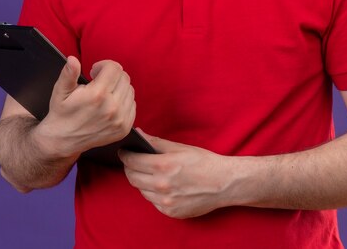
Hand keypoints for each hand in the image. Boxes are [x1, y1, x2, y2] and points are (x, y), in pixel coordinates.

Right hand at [33, 57, 135, 157]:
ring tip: (104, 93)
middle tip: (99, 81)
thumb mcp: (60, 91)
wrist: (63, 141)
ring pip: (130, 90)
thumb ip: (68, 74)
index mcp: (97, 95)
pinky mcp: (124, 128)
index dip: (103, 65)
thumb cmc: (61, 113)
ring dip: (119, 87)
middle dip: (112, 74)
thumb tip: (73, 59)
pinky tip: (110, 103)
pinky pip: (132, 104)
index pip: (114, 68)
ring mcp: (120, 119)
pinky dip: (124, 100)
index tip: (94, 71)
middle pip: (124, 77)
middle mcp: (112, 107)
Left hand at [119, 131, 236, 218]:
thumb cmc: (203, 162)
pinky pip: (153, 201)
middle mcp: (161, 185)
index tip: (123, 151)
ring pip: (141, 190)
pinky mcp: (170, 211)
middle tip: (133, 161)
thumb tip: (138, 134)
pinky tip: (161, 185)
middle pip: (132, 177)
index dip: (125, 155)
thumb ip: (156, 142)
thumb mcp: (179, 148)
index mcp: (163, 166)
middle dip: (130, 168)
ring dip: (141, 181)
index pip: (132, 161)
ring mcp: (165, 201)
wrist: (223, 183)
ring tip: (148, 173)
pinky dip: (153, 193)